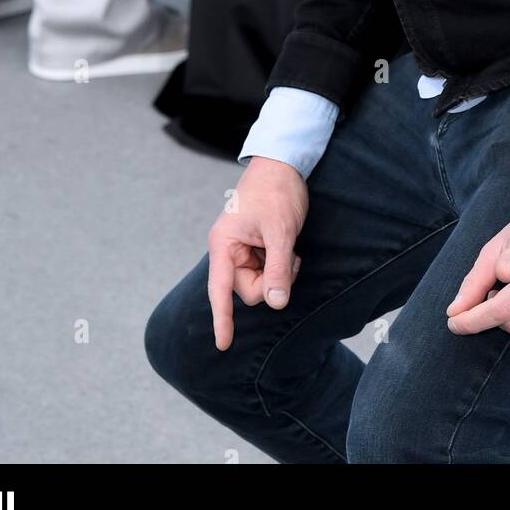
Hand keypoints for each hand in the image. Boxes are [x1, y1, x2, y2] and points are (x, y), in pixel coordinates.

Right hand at [206, 157, 308, 350]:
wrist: (283, 164)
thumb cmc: (276, 192)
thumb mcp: (280, 232)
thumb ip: (277, 269)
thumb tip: (276, 304)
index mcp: (224, 245)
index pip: (219, 291)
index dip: (222, 320)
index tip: (223, 345)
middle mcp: (228, 251)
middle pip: (248, 290)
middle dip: (271, 282)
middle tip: (290, 259)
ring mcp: (242, 250)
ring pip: (260, 283)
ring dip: (279, 274)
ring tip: (290, 250)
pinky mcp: (255, 248)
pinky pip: (267, 272)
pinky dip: (281, 267)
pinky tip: (289, 249)